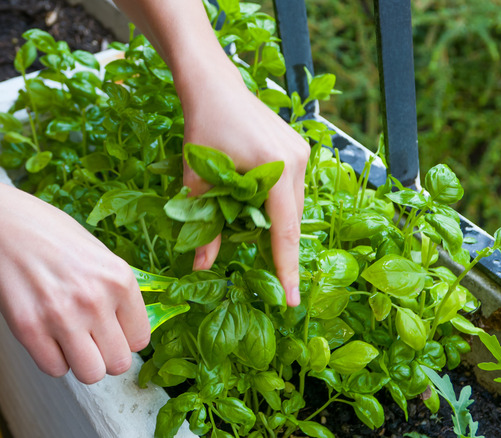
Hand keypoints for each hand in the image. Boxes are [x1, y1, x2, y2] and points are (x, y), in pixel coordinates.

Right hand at [0, 180, 150, 383]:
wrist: (4, 226)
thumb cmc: (54, 239)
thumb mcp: (102, 256)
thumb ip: (119, 294)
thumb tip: (130, 333)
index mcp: (119, 280)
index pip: (140, 340)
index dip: (124, 338)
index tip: (111, 330)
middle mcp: (95, 300)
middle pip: (118, 363)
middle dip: (105, 355)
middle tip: (90, 338)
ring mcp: (62, 316)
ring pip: (90, 374)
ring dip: (81, 362)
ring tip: (69, 339)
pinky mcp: (29, 329)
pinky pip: (55, 369)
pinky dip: (52, 359)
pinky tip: (47, 335)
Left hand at [179, 74, 308, 306]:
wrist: (214, 86)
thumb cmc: (202, 128)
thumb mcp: (198, 180)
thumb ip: (204, 226)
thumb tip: (200, 267)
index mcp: (274, 169)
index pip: (284, 231)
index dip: (287, 269)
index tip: (292, 300)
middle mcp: (296, 161)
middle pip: (291, 220)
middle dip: (279, 249)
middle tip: (270, 279)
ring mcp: (302, 152)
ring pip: (293, 205)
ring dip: (276, 224)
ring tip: (254, 236)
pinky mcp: (298, 147)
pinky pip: (292, 189)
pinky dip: (277, 205)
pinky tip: (258, 209)